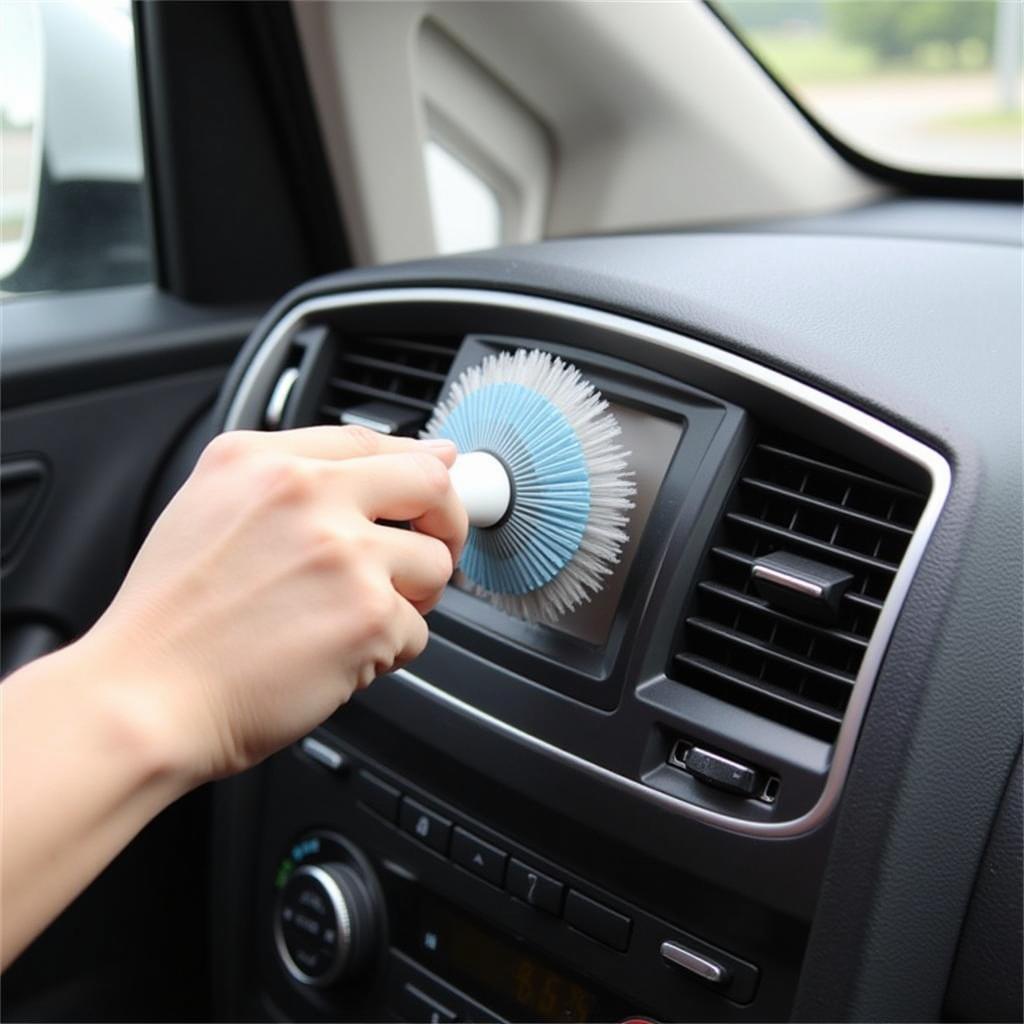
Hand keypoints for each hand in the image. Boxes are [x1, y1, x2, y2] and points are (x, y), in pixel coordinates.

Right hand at [73, 426, 466, 782]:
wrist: (144, 698)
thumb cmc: (171, 619)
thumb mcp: (209, 507)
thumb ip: (294, 476)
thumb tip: (398, 459)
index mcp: (265, 462)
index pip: (371, 442)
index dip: (414, 467)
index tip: (430, 487)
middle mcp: (308, 496)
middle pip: (429, 484)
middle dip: (445, 520)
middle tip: (432, 547)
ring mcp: (345, 555)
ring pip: (434, 565)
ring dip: (410, 597)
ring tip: (358, 618)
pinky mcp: (369, 617)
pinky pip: (417, 630)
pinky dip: (388, 651)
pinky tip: (339, 656)